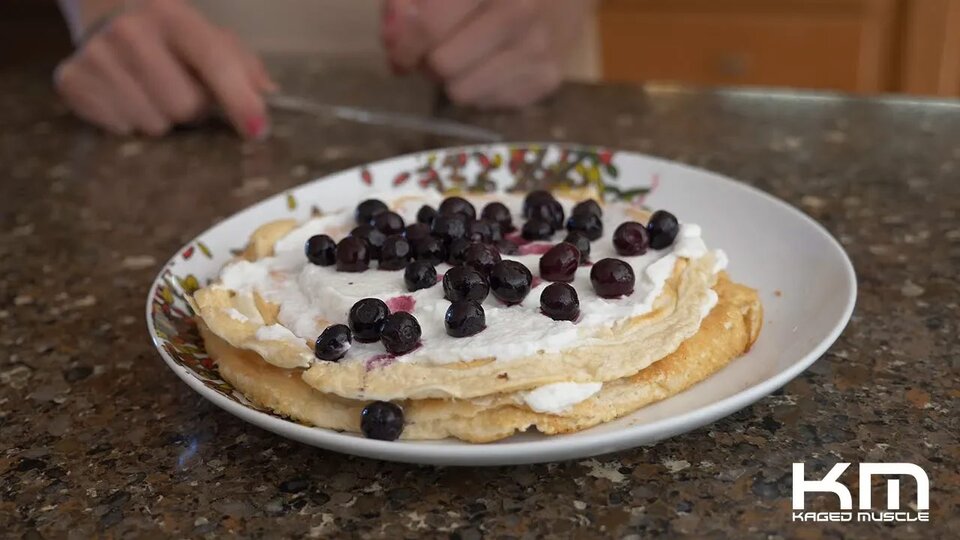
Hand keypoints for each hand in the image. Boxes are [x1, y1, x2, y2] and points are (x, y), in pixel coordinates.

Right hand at [54, 0, 275, 137]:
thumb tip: (266, 93)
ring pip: (153, 124)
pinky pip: (119, 128)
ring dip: (162, 117)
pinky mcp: (71, 81)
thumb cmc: (170, 33)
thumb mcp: (207, 35)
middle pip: (185, 107)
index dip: (239, 100)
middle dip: (193, 107)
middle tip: (182, 89)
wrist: (105, 6)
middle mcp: (130, 31)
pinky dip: (128, 121)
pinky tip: (125, 94)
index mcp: (173, 15)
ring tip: (152, 91)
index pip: (214, 62)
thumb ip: (242, 63)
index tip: (257, 130)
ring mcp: (96, 55)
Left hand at [383, 0, 593, 107]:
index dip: (403, 44)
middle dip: (429, 62)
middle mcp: (520, 12)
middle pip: (443, 65)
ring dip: (454, 79)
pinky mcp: (549, 78)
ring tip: (466, 56)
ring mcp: (539, 49)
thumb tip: (393, 41)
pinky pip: (488, 104)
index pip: (430, 26)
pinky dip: (481, 88)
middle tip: (437, 50)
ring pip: (463, 93)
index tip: (398, 52)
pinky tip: (493, 64)